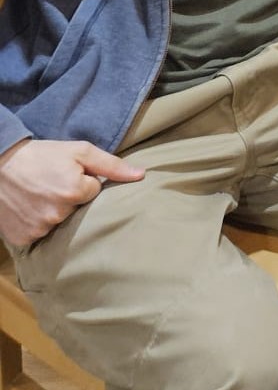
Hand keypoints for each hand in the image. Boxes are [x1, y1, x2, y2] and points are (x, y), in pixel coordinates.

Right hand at [0, 138, 143, 244]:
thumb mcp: (80, 151)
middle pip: (78, 211)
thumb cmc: (43, 155)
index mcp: (75, 192)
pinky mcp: (23, 238)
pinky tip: (31, 209)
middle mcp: (58, 214)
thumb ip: (112, 165)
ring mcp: (39, 228)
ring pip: (60, 223)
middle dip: (71, 198)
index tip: (69, 175)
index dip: (85, 183)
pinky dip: (38, 224)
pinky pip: (40, 235)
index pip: (95, 193)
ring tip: (41, 196)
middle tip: (53, 184)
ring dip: (54, 212)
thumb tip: (142, 175)